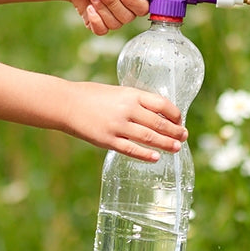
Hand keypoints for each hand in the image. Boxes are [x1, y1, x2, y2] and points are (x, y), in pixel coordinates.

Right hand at [62, 82, 184, 161]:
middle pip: (159, 122)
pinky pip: (131, 149)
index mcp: (130, 94)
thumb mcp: (116, 91)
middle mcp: (127, 109)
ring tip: (176, 148)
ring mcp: (117, 126)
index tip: (180, 120)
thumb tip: (154, 113)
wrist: (65, 103)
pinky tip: (155, 158)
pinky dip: (145, 155)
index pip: (162, 104)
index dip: (175, 113)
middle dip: (175, 131)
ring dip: (166, 144)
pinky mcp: (107, 140)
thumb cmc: (90, 95)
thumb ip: (133, 101)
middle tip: (184, 137)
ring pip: (149, 137)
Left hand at [65, 0, 164, 35]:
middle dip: (113, 2)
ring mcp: (113, 18)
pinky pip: (101, 31)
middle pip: (128, 16)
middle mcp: (128, 10)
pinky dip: (96, 20)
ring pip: (115, 23)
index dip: (133, 1)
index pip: (144, 7)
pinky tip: (90, 7)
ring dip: (103, 7)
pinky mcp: (98, 24)